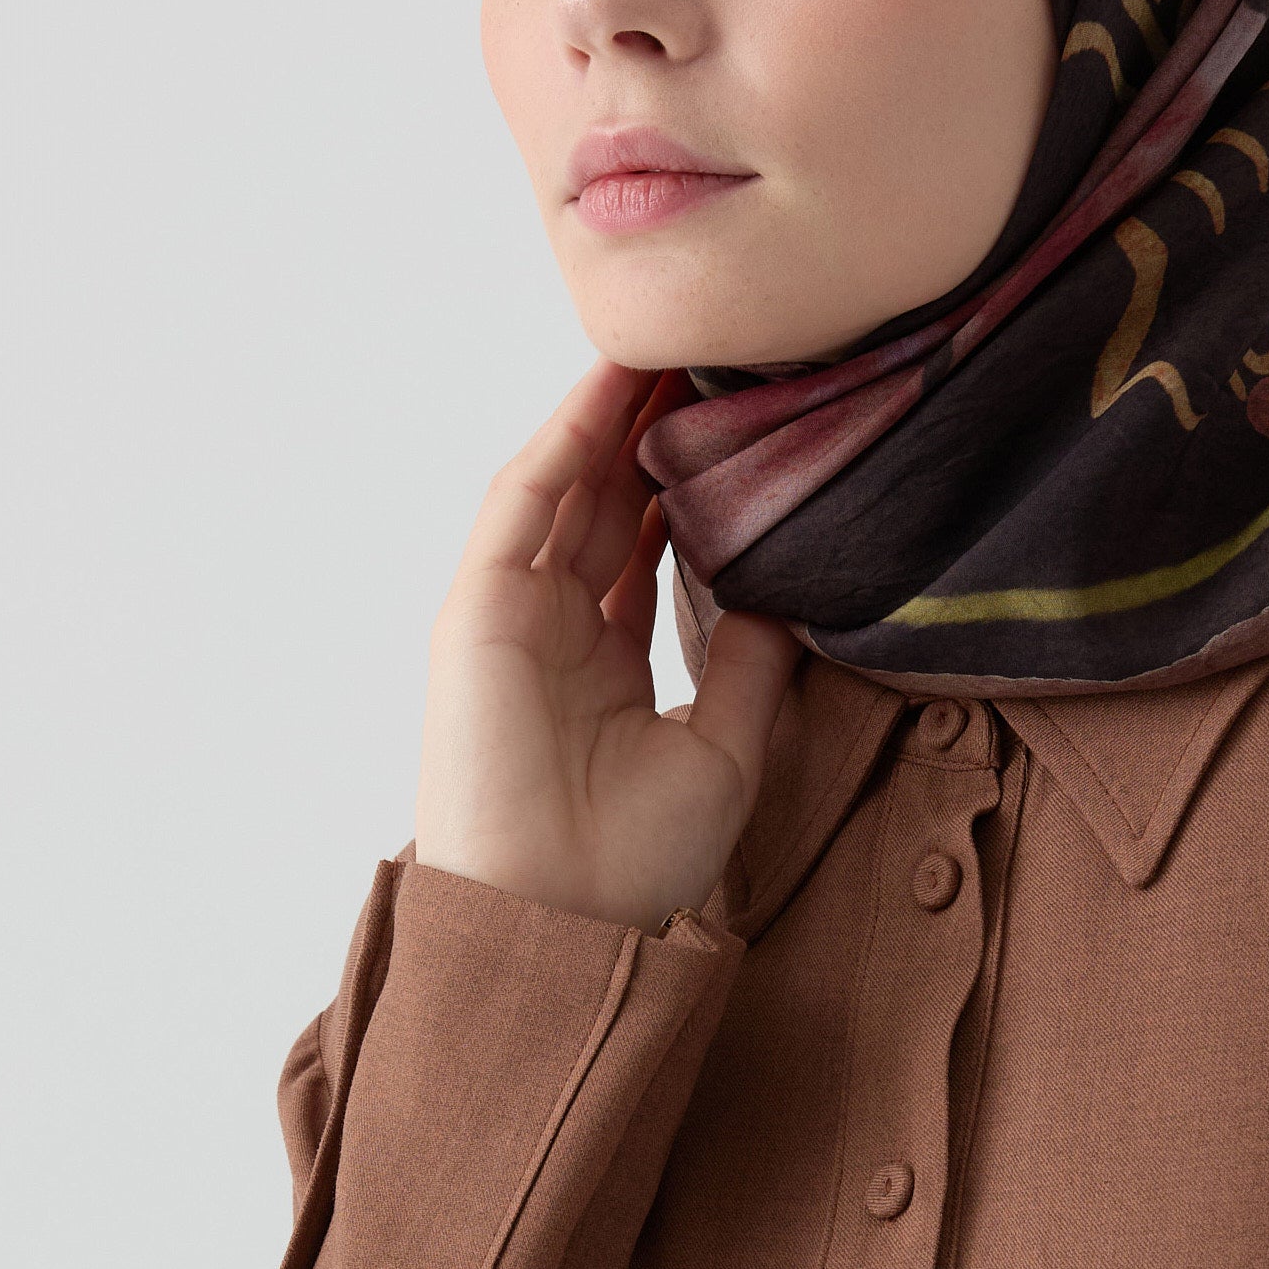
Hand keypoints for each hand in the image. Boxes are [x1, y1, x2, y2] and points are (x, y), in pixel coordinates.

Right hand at [414, 359, 799, 930]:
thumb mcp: (725, 752)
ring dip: (606, 416)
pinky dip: (560, 442)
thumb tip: (792, 593)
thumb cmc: (636, 867)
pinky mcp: (476, 611)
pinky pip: (520, 506)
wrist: (563, 921)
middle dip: (650, 429)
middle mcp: (555, 631)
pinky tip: (604, 389)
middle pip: (606, 502)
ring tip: (665, 346)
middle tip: (709, 355)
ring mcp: (511, 617)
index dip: (687, 482)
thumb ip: (752, 668)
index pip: (647, 548)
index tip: (741, 426)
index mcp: (606, 667)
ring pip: (563, 488)